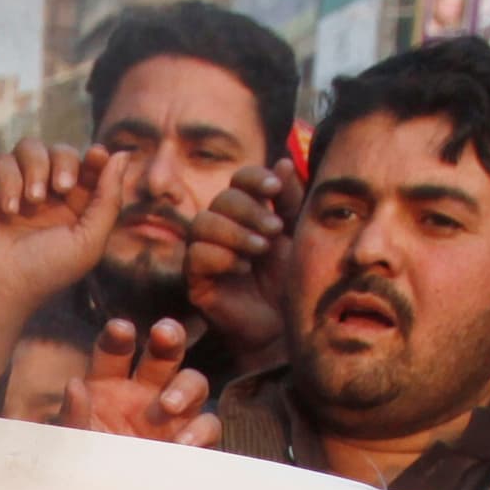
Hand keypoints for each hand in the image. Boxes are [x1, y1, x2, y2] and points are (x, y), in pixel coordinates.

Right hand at [0, 142, 127, 313]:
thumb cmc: (45, 271)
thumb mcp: (89, 241)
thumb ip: (109, 199)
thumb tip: (122, 154)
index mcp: (74, 207)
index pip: (88, 167)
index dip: (95, 157)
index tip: (96, 157)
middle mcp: (46, 194)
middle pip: (61, 151)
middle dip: (64, 162)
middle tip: (61, 188)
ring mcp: (16, 187)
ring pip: (30, 148)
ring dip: (35, 167)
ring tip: (32, 200)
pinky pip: (2, 162)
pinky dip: (8, 181)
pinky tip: (8, 210)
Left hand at [57, 317, 217, 447]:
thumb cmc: (79, 472)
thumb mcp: (69, 444)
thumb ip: (71, 416)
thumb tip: (75, 385)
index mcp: (108, 384)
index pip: (115, 349)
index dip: (119, 336)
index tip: (121, 330)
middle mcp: (143, 393)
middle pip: (164, 353)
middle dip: (168, 338)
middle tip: (163, 335)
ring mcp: (172, 416)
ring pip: (193, 383)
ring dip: (185, 388)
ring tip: (169, 406)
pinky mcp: (191, 443)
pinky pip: (207, 426)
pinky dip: (199, 431)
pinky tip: (183, 444)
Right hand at [184, 164, 295, 363]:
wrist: (282, 327)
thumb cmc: (288, 281)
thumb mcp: (294, 235)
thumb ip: (289, 201)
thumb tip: (282, 162)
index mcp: (245, 213)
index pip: (239, 180)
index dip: (254, 178)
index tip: (275, 189)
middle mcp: (221, 228)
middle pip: (221, 199)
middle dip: (249, 210)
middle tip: (274, 230)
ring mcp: (204, 253)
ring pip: (203, 223)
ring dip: (235, 232)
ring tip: (261, 249)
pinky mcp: (194, 280)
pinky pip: (195, 256)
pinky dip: (221, 257)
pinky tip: (243, 269)